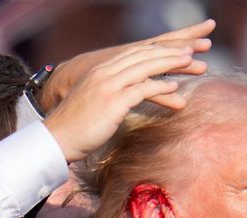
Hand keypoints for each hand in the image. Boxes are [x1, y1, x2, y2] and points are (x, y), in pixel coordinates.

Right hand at [42, 43, 199, 162]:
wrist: (57, 139)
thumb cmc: (75, 128)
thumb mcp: (92, 103)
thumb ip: (107, 95)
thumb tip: (122, 99)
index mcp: (99, 71)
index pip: (132, 54)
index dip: (155, 50)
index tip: (174, 49)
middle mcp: (103, 73)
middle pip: (142, 56)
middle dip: (167, 52)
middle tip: (189, 50)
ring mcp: (108, 85)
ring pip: (144, 68)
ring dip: (169, 64)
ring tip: (189, 62)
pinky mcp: (112, 101)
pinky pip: (141, 89)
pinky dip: (160, 87)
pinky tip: (174, 88)